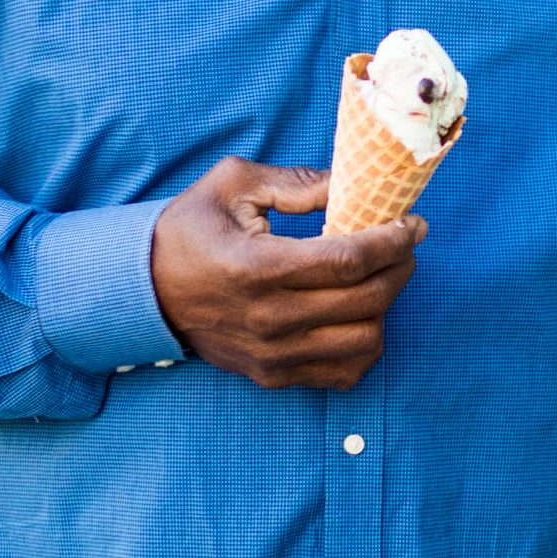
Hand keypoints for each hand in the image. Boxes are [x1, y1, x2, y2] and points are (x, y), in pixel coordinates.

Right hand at [149, 157, 423, 390]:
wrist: (142, 291)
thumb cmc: (189, 230)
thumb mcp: (232, 184)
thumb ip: (297, 182)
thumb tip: (354, 187)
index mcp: (258, 268)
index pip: (349, 260)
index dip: (393, 241)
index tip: (414, 224)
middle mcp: (269, 318)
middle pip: (367, 300)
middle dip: (401, 267)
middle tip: (405, 244)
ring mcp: (272, 354)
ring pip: (365, 341)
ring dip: (387, 306)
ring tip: (382, 277)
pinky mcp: (272, 375)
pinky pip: (343, 373)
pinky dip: (365, 346)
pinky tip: (360, 315)